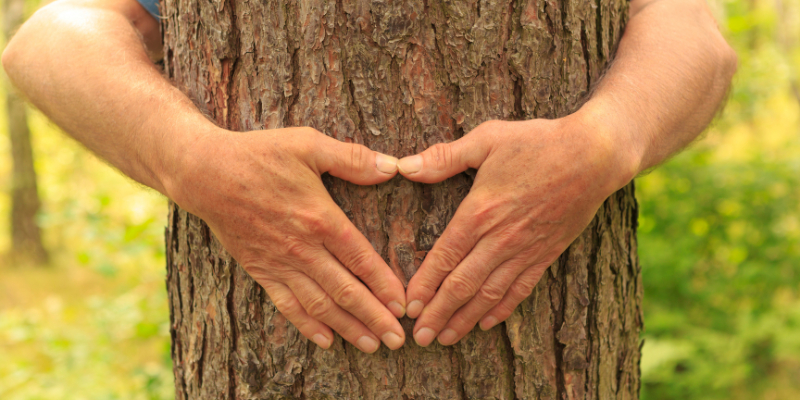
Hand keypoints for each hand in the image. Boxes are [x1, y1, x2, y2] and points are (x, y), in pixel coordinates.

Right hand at [167, 127, 407, 352]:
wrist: (205, 172)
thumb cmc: (259, 154)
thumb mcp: (308, 144)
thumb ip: (351, 158)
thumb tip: (392, 166)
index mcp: (320, 218)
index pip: (361, 259)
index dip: (385, 285)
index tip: (403, 305)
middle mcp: (302, 247)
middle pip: (345, 290)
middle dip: (374, 317)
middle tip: (397, 339)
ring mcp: (280, 262)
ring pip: (320, 305)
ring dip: (348, 327)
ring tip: (371, 345)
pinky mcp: (260, 270)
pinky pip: (287, 305)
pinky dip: (307, 325)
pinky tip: (326, 340)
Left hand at [397, 115, 635, 345]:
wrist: (594, 155)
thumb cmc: (538, 142)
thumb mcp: (487, 139)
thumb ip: (444, 157)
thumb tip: (405, 167)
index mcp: (480, 211)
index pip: (444, 256)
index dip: (425, 284)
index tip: (408, 306)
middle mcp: (500, 238)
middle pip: (463, 285)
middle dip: (438, 313)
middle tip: (418, 337)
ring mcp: (525, 250)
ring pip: (489, 294)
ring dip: (465, 319)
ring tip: (445, 339)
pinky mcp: (546, 254)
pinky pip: (521, 289)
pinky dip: (502, 309)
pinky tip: (486, 324)